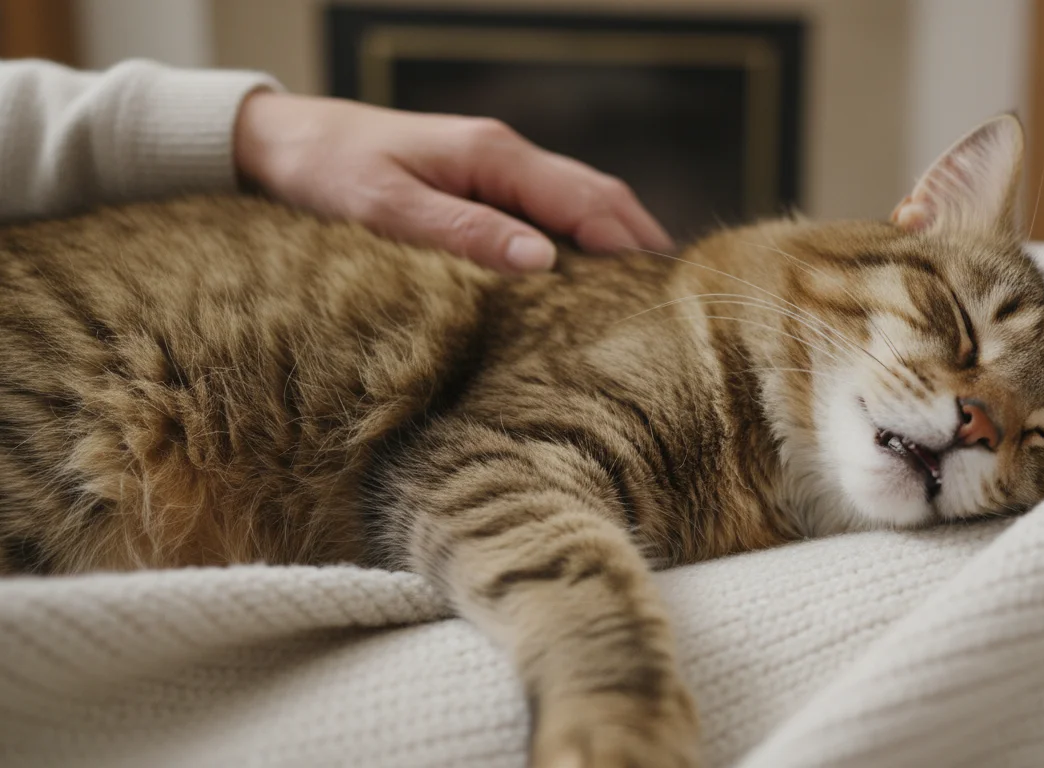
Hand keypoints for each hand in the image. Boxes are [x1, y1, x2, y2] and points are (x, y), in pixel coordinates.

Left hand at [233, 91, 672, 272]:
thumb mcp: (386, 207)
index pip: (584, 199)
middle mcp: (503, 154)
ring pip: (577, 199)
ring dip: (615, 237)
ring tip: (646, 288)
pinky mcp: (479, 182)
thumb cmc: (326, 171)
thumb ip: (465, 231)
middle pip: (596, 194)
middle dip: (638, 238)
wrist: (280, 140)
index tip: (662, 286)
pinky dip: (581, 236)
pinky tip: (588, 270)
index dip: (627, 241)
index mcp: (492, 155)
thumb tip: (543, 262)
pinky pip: (547, 208)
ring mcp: (494, 166)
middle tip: (674, 293)